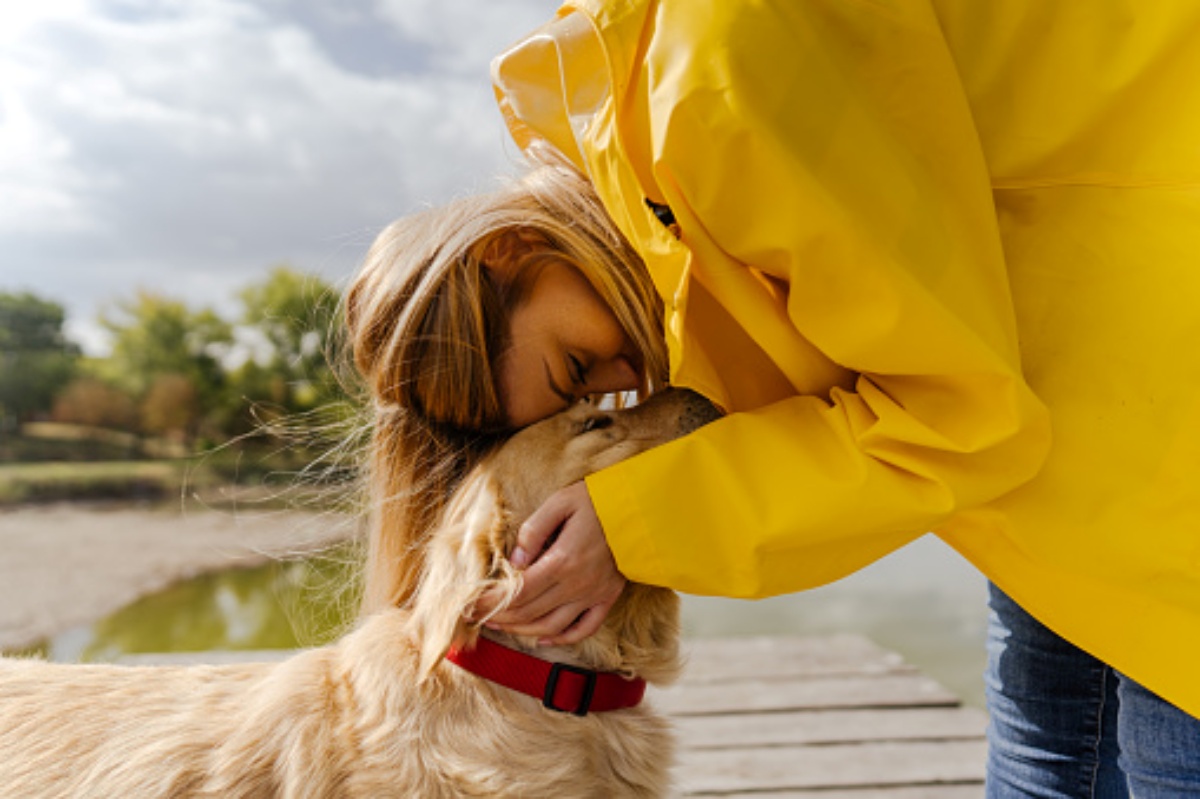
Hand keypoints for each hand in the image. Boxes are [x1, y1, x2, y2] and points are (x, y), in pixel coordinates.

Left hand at [476, 481, 625, 645]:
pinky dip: (561, 638)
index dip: (490, 602)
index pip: (517, 591)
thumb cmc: (598, 500)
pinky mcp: (607, 598)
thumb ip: (534, 531)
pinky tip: (542, 638)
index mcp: (562, 561)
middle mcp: (577, 585)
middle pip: (529, 611)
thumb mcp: (561, 503)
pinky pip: (583, 627)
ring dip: (522, 630)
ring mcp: (594, 594)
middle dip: (498, 617)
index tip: (469, 605)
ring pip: (551, 625)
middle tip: (476, 617)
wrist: (643, 508)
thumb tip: (515, 561)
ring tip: (500, 626)